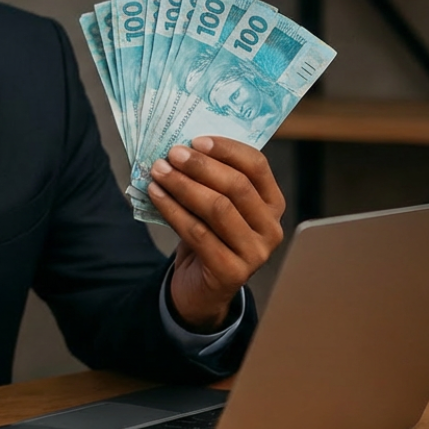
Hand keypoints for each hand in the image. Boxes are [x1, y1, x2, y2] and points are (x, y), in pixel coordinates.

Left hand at [147, 136, 284, 332]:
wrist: (201, 287)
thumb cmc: (208, 236)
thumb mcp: (214, 205)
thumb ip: (209, 179)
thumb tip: (180, 146)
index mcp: (272, 203)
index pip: (257, 167)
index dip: (227, 150)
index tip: (196, 140)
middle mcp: (271, 228)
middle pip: (237, 186)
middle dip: (200, 166)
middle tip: (171, 154)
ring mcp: (256, 253)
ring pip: (217, 208)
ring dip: (183, 186)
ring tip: (158, 172)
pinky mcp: (233, 272)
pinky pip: (198, 233)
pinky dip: (173, 210)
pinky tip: (156, 195)